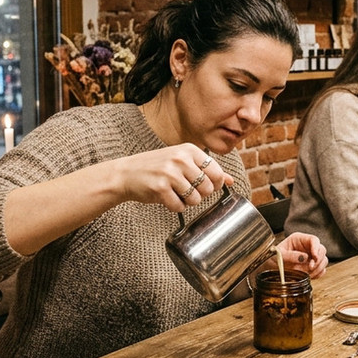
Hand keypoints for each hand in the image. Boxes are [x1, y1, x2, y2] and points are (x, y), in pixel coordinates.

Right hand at [113, 144, 231, 212]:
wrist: (126, 173)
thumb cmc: (157, 168)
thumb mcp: (182, 162)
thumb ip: (206, 170)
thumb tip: (230, 180)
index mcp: (190, 150)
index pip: (216, 173)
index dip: (213, 184)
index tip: (201, 185)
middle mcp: (181, 159)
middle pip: (207, 189)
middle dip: (198, 195)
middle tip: (184, 190)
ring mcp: (170, 173)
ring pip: (195, 200)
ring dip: (186, 202)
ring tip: (174, 193)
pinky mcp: (160, 188)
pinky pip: (179, 207)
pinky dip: (174, 207)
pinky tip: (165, 197)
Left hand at [275, 232, 327, 277]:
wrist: (271, 268)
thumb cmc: (273, 258)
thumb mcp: (279, 255)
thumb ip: (290, 256)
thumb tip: (304, 258)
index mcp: (299, 239)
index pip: (314, 240)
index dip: (316, 248)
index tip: (314, 257)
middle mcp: (307, 247)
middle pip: (322, 250)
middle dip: (317, 260)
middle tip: (310, 268)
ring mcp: (311, 257)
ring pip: (323, 260)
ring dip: (317, 269)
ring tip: (306, 274)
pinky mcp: (313, 267)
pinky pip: (321, 270)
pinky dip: (317, 274)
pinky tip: (309, 276)